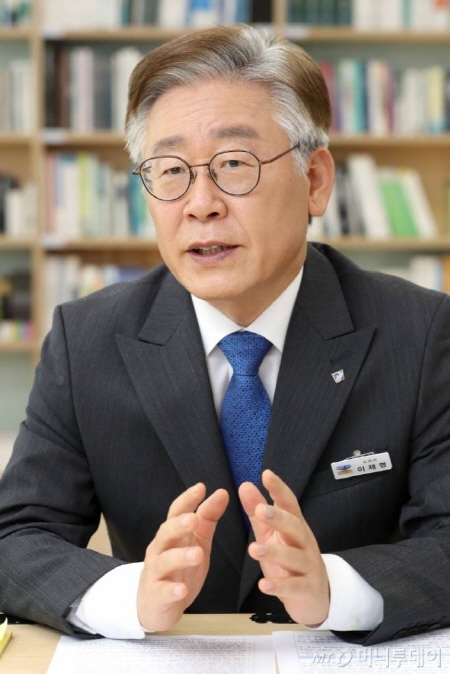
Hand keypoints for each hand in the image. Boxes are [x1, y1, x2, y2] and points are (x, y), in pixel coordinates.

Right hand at [137, 483, 228, 631]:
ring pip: (164, 561)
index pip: (176, 512)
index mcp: (172, 535)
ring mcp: (156, 572)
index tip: (201, 488)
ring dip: (180, 557)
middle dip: (178, 525)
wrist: (155, 605)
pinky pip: (163, 592)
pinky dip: (172, 590)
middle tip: (193, 519)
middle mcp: (160, 550)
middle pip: (165, 533)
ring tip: (197, 554)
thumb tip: (222, 492)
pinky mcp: (157, 596)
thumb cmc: (179, 569)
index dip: (187, 500)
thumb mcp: (197, 541)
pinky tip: (182, 590)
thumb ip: (207, 518)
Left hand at [239, 469, 328, 625]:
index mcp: (296, 527)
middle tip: (260, 510)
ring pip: (294, 558)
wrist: (316, 597)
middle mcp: (305, 543)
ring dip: (274, 553)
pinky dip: (279, 587)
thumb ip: (258, 513)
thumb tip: (244, 485)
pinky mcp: (307, 590)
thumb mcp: (272, 535)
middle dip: (279, 518)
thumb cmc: (290, 561)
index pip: (290, 504)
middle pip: (295, 527)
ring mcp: (308, 567)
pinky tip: (264, 585)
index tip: (266, 474)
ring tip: (253, 550)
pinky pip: (294, 588)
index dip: (279, 489)